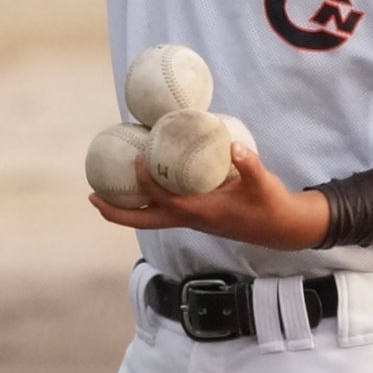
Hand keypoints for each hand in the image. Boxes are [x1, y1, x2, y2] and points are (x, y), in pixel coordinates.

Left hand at [89, 141, 330, 250]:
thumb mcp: (262, 182)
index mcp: (201, 212)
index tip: (136, 158)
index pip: (164, 199)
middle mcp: (190, 220)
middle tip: (91, 197)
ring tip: (101, 195)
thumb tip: (232, 144)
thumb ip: (248, 164)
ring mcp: (191, 221)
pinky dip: (143, 204)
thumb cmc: (270, 205)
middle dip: (115, 212)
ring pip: (149, 220)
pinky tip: (139, 187)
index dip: (146, 181)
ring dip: (124, 211)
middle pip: (143, 221)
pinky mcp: (195, 217)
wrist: (280, 228)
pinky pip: (160, 213)